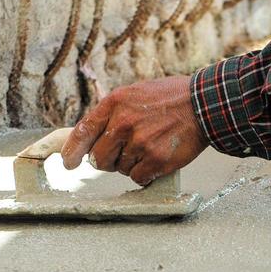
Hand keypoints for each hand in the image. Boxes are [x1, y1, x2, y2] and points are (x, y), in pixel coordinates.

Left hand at [61, 75, 207, 184]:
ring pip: (120, 169)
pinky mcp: (156, 159)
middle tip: (124, 151)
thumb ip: (111, 114)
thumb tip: (90, 139)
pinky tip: (157, 158)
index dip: (72, 151)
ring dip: (131, 164)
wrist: (202, 104)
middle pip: (99, 158)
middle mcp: (123, 123)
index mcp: (114, 104)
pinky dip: (145, 173)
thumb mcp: (133, 94)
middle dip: (108, 160)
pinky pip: (138, 177)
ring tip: (150, 145)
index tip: (68, 163)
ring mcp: (140, 143)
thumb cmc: (168, 99)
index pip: (83, 132)